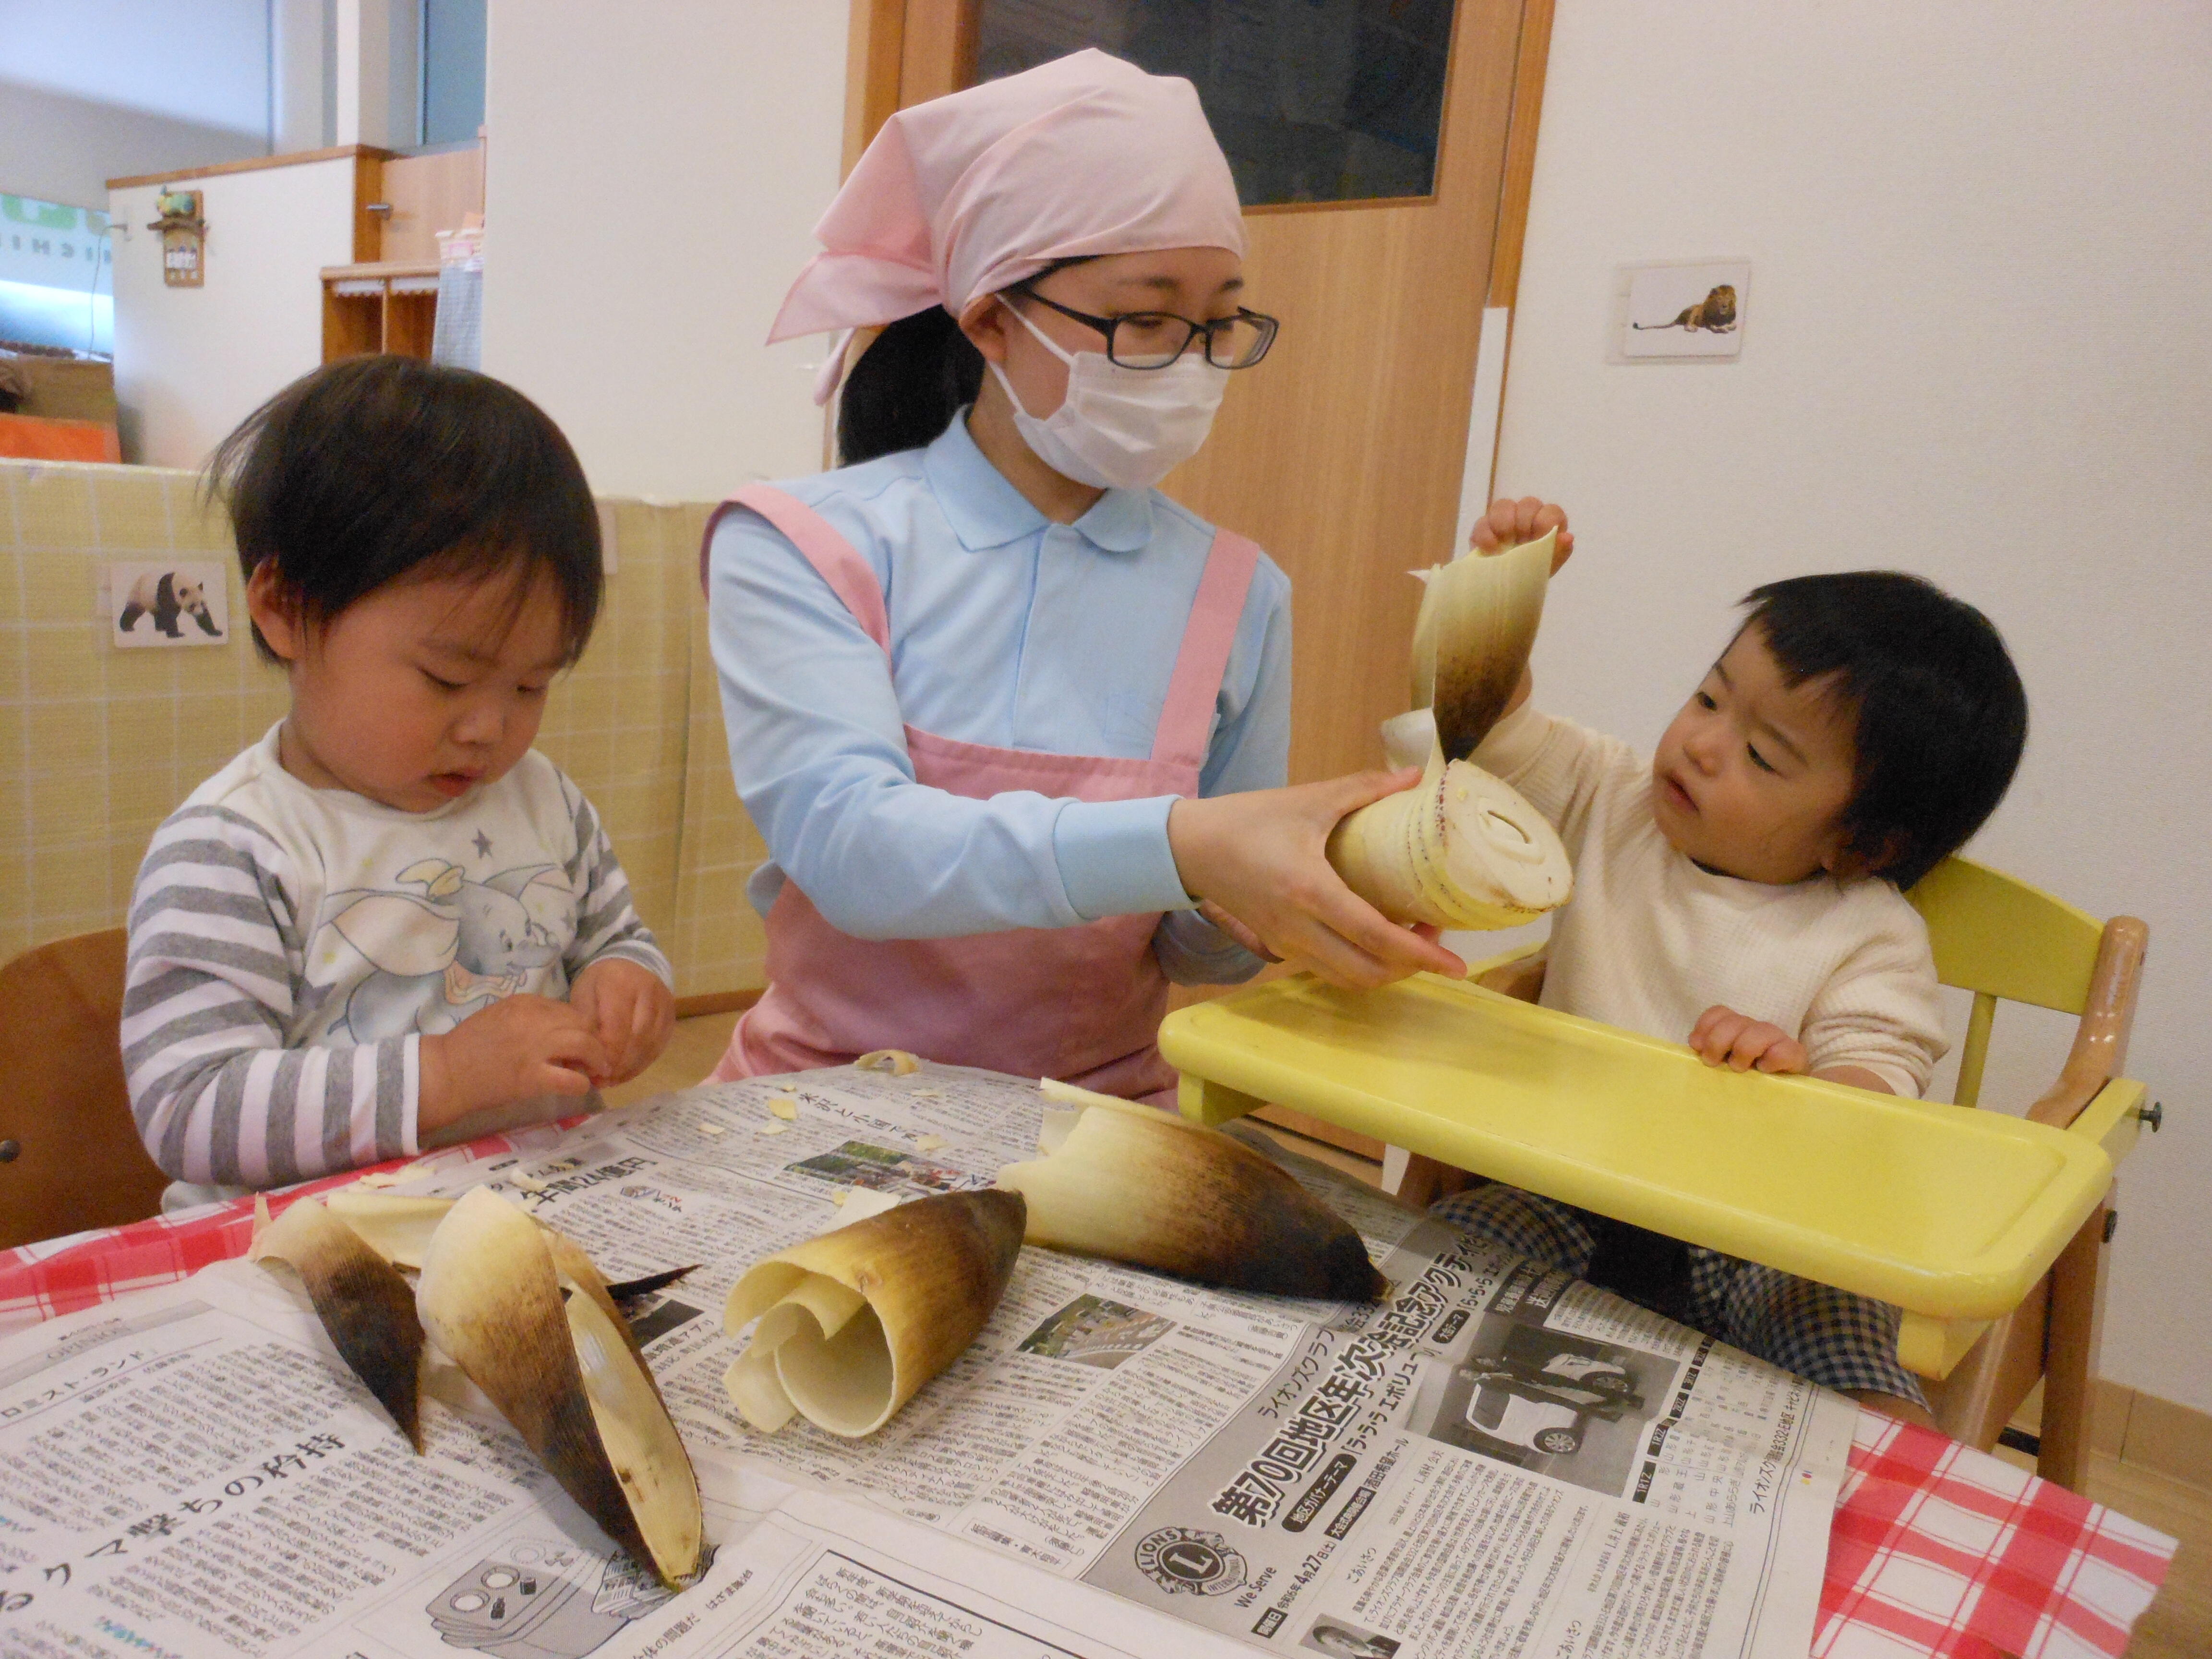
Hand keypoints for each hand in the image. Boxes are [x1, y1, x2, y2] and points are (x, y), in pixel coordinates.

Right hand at [419, 994, 610, 1132]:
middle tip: (597, 1056)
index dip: (580, 1025)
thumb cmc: (471, 1045)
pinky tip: (579, 1087)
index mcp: (525, 1003)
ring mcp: (533, 1049)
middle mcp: (533, 1021)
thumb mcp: (502, 1015)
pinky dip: (581, 1084)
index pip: (568, 1009)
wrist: (445, 1073)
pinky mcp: (531, 1078)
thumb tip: (565, 1026)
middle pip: (582, 1023)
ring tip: (598, 1070)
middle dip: (595, 1039)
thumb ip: (533, 1016)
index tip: (581, 1039)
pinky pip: (571, 1079)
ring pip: (584, 1044)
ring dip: (597, 1058)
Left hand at [569, 958, 676, 1085]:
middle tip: (602, 1081)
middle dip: (619, 1064)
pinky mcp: (672, 1017)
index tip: (593, 1071)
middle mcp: (649, 992)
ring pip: (650, 1045)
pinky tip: (626, 1073)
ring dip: (631, 1068)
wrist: (629, 965)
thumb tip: (582, 1062)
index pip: (618, 1026)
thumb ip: (585, 1026)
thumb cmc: (600, 983)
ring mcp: (665, 1004)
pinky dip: (642, 1064)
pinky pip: (659, 1047)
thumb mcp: (584, 995)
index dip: (607, 1053)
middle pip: (637, 1037)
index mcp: (622, 983)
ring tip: (612, 1081)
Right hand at [1169, 773, 1467, 990]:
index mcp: (1310, 891)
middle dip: (1410, 968)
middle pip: (1366, 973)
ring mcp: (1286, 943)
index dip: (1422, 955)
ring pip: (1346, 979)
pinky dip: (1358, 966)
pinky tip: (1373, 940)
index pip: (1376, 937)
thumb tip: (1414, 776)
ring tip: (1409, 940)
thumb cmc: (1249, 819)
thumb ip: (1364, 788)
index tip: (1457, 963)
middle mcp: (1299, 928)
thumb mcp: (1308, 799)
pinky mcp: (1277, 947)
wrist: (1191, 847)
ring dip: (1384, 970)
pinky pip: (1327, 971)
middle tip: (1434, 938)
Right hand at [1470, 496, 1574, 571]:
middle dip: (1524, 520)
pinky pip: (1482, 522)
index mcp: (1547, 523)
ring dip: (1504, 523)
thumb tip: (1568, 537)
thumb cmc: (1532, 573)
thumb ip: (1559, 551)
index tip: (1539, 537)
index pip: (1551, 511)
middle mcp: (1527, 516)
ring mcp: (1504, 519)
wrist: (1506, 589)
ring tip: (1503, 544)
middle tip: (1521, 540)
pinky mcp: (1483, 527)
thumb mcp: (1548, 566)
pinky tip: (1489, 550)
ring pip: (1503, 505)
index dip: (1546, 521)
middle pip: (1528, 503)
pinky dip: (1485, 535)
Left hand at [1688, 1005, 1806, 1073]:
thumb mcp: (1723, 1065)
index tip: (1697, 1046)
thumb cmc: (1746, 1080)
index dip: (1705, 1026)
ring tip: (1739, 1069)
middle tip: (1713, 1063)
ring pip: (1757, 1033)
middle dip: (1717, 1042)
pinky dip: (1770, 1061)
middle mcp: (1755, 1028)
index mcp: (1737, 1028)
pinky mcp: (1795, 1054)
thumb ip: (1711, 1053)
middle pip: (1732, 1022)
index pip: (1719, 1013)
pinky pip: (1782, 1051)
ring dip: (1743, 1052)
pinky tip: (1764, 1071)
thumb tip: (1694, 1045)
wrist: (1785, 1094)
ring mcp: (1777, 1039)